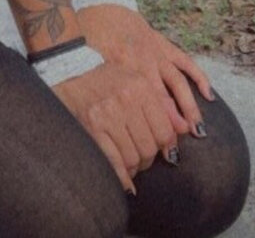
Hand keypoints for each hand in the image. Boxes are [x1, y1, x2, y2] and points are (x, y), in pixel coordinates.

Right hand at [52, 62, 176, 192]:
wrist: (69, 70)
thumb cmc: (105, 78)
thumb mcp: (135, 81)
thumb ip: (161, 104)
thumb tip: (186, 129)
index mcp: (141, 86)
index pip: (165, 130)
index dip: (165, 146)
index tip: (160, 150)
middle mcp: (126, 99)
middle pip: (150, 147)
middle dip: (148, 159)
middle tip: (143, 159)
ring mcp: (108, 113)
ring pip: (133, 157)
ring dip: (134, 168)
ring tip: (130, 165)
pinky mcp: (92, 127)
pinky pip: (114, 161)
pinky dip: (122, 177)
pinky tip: (126, 184)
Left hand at [76, 5, 213, 135]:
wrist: (101, 4)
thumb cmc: (92, 38)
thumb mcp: (91, 63)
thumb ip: (100, 87)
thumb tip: (101, 119)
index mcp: (125, 70)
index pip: (144, 105)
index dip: (152, 127)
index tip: (159, 149)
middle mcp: (145, 64)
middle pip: (163, 99)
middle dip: (172, 124)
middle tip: (178, 148)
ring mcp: (158, 53)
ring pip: (178, 83)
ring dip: (189, 107)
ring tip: (197, 129)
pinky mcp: (164, 44)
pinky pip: (185, 62)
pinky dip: (198, 77)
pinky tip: (208, 95)